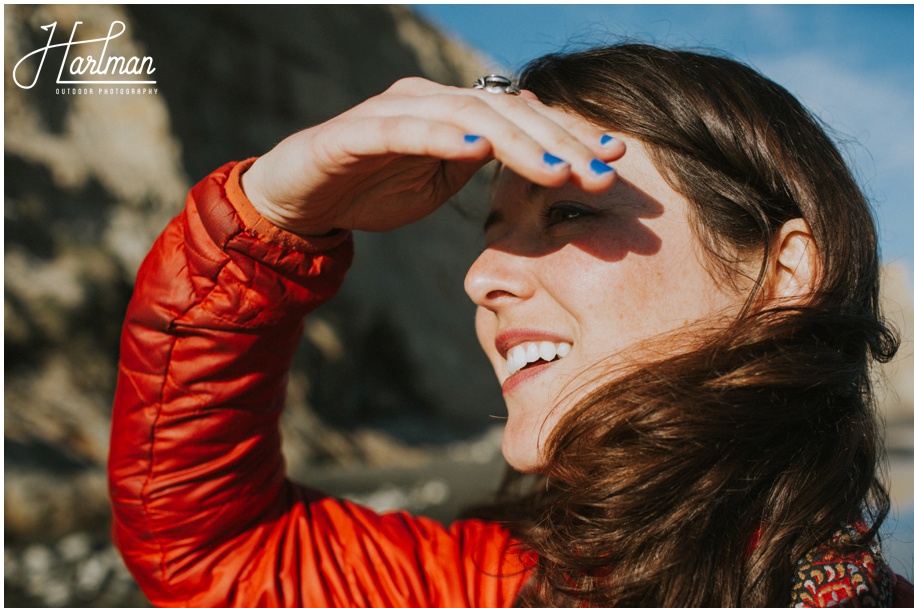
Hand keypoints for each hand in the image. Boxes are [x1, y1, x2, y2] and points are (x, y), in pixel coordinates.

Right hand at [241, 77, 625, 235]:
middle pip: (506, 112)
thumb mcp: (438, 181)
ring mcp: (391, 111)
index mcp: (454, 114)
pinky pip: (402, 129)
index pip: (521, 118)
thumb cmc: (372, 187)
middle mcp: (428, 100)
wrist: (297, 198)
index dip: (568, 137)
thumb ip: (479, 166)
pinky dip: (440, 137)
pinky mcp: (352, 133)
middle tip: (601, 173)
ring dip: (517, 142)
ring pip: (465, 115)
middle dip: (559, 142)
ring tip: (559, 170)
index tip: (614, 161)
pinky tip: (476, 152)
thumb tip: (534, 166)